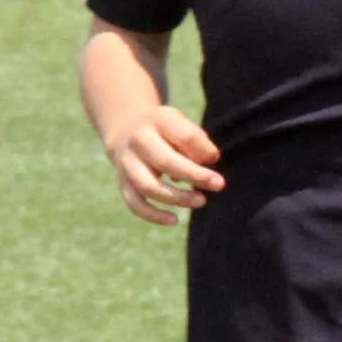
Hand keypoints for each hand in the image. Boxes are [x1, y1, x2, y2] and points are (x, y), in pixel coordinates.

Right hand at [108, 104, 223, 225]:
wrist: (125, 127)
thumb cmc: (165, 129)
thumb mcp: (181, 123)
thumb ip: (196, 140)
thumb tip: (211, 160)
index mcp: (158, 120)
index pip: (184, 135)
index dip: (203, 150)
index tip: (215, 159)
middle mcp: (138, 141)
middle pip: (165, 161)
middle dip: (195, 176)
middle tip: (219, 185)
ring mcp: (127, 162)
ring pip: (148, 186)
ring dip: (177, 198)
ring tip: (201, 201)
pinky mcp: (122, 181)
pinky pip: (135, 203)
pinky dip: (153, 215)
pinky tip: (174, 220)